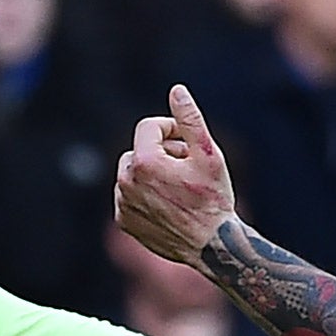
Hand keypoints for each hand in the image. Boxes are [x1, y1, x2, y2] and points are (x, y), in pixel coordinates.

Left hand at [114, 85, 237, 267]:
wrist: (212, 246)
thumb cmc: (213, 198)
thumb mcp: (208, 154)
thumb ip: (190, 120)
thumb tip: (176, 89)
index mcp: (144, 161)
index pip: (150, 127)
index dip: (171, 130)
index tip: (188, 145)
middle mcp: (126, 182)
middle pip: (139, 149)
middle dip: (162, 153)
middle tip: (187, 169)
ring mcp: (122, 203)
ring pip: (132, 173)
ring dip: (152, 173)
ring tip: (178, 189)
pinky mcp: (123, 221)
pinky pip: (128, 196)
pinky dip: (144, 195)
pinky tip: (168, 205)